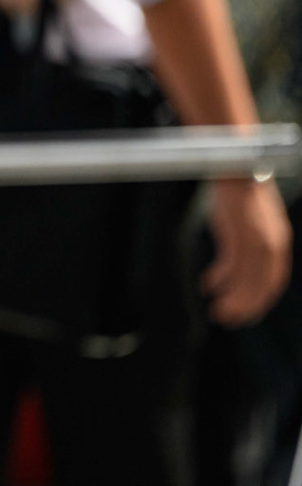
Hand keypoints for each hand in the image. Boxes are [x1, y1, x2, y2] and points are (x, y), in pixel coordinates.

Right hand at [204, 176, 291, 326]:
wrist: (234, 166)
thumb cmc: (238, 193)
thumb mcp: (250, 223)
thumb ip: (247, 245)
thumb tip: (231, 270)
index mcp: (278, 240)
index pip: (274, 280)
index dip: (260, 300)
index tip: (246, 314)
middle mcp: (271, 241)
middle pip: (261, 284)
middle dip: (247, 305)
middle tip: (230, 320)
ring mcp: (254, 236)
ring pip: (246, 278)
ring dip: (233, 298)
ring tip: (218, 311)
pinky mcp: (236, 230)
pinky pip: (229, 262)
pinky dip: (220, 278)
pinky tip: (207, 286)